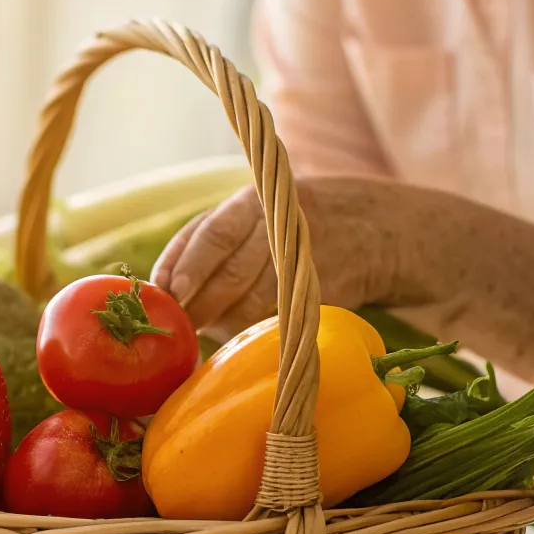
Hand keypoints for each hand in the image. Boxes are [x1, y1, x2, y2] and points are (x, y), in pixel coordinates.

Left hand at [151, 177, 406, 338]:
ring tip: (205, 328)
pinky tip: (238, 332)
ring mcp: (306, 264)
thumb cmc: (286, 221)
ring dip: (222, 321)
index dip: (191, 264)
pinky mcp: (326, 295)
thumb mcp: (250, 210)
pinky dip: (252, 331)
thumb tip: (160, 281)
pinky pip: (279, 320)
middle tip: (180, 322)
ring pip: (254, 303)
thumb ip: (203, 238)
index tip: (169, 290)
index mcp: (257, 202)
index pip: (216, 233)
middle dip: (200, 303)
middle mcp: (282, 229)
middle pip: (233, 273)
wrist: (372, 227)